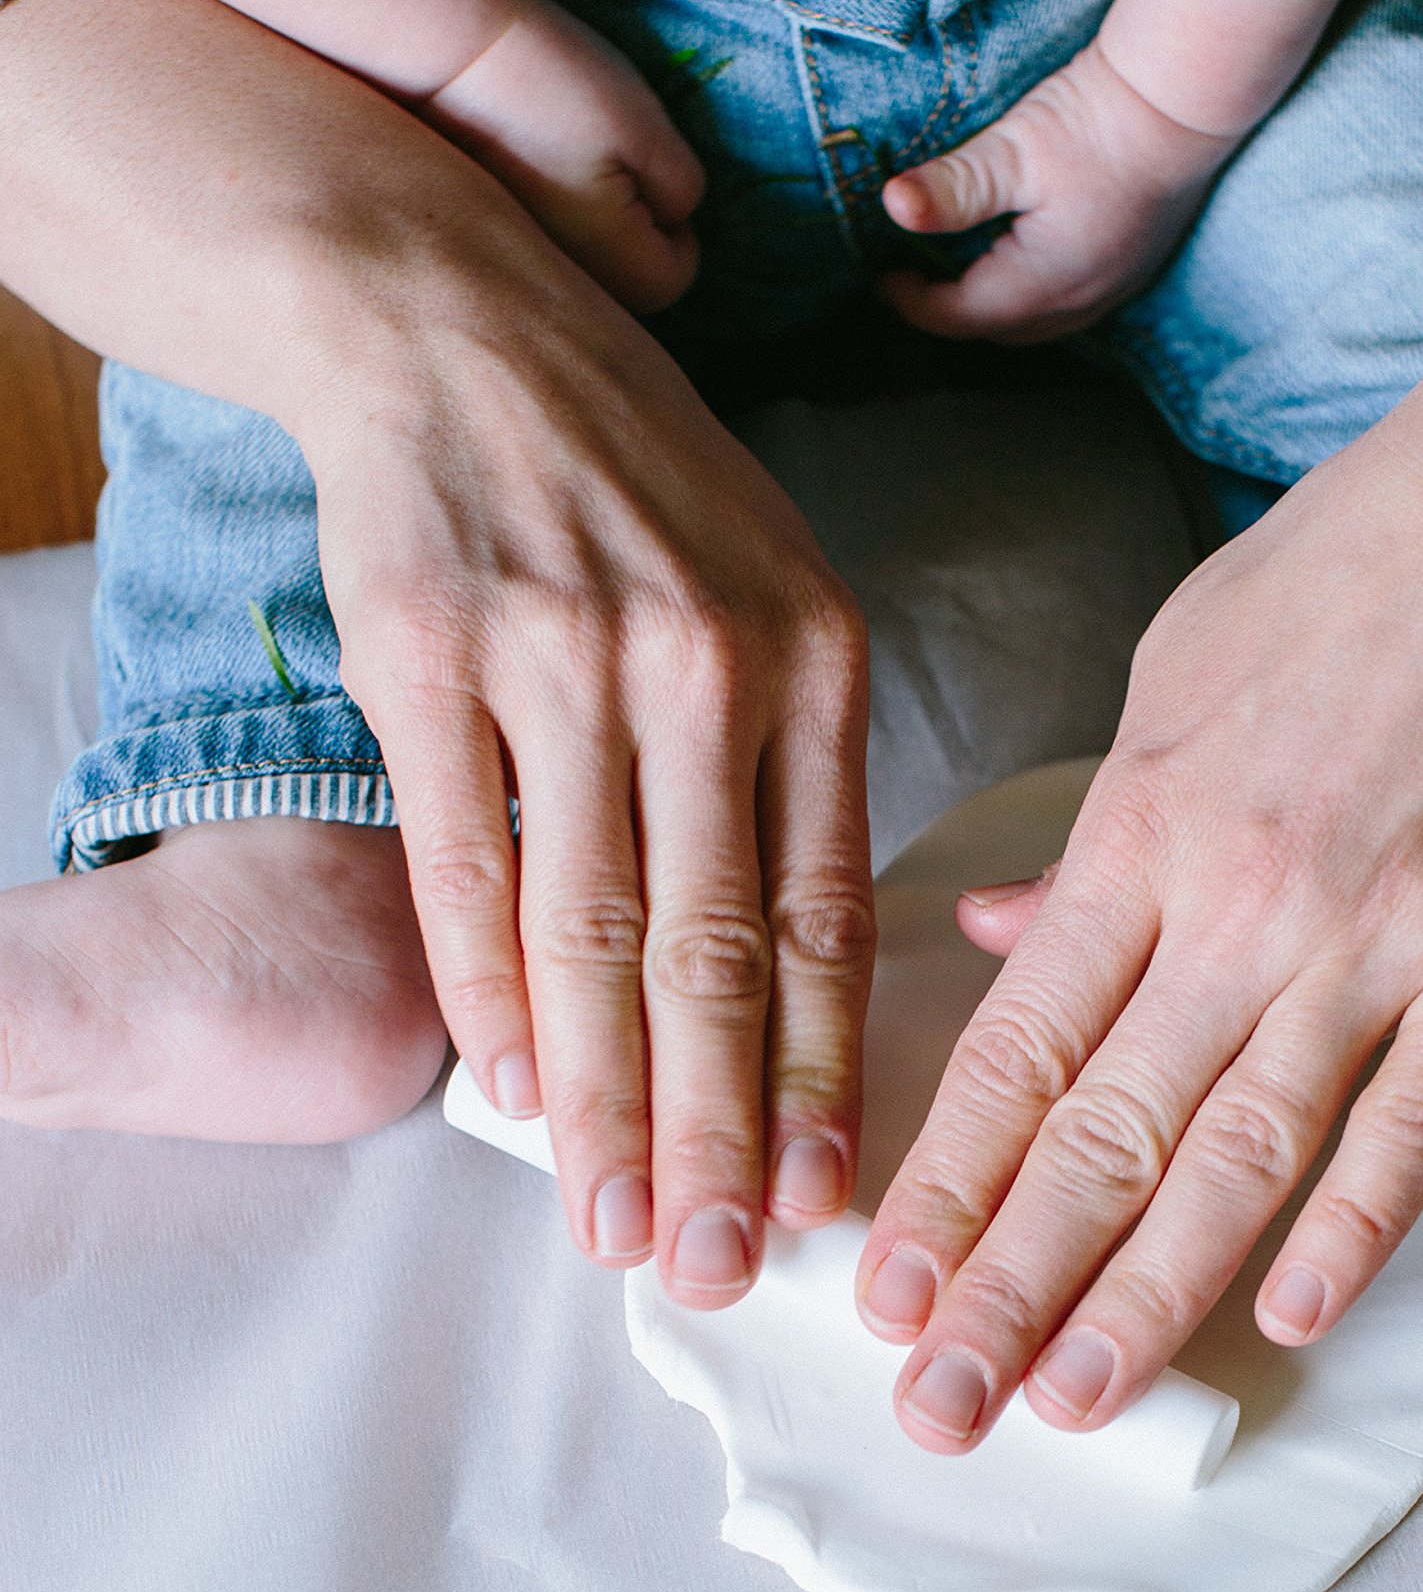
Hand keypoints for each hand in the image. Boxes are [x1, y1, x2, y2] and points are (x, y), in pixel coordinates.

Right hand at [0, 0, 866, 1299]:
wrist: (462, 325)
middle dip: (716, 1131)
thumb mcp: (775, 591)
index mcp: (812, 657)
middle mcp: (700, 665)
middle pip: (712, 950)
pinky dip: (485, 990)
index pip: (826, 908)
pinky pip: (460, 865)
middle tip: (716, 1266)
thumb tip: (798, 979)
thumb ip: (797, 770)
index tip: (821, 1196)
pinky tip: (512, 1088)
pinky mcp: (428, 659)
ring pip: (587, 930)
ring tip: (611, 1223)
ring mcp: (559, 660)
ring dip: (602, 1099)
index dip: (821, 1069)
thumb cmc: (640, 484)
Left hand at [854, 239, 1422, 1451]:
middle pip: (1105, 1132)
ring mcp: (1380, 939)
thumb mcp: (1173, 674)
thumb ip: (1090, 834)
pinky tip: (1292, 1318)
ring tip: (1073, 1403)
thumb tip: (997, 936)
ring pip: (1242, 1154)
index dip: (946, 1188)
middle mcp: (1242, 903)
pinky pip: (1416, 1120)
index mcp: (1141, 830)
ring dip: (1150, 1294)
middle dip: (1010, 1285)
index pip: (1017, 1051)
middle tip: (939, 1408)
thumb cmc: (1347, 574)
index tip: (883, 1293)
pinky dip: (1354, 1225)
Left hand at [876, 39, 1237, 341]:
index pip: (961, 317)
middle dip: (951, 312)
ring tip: (957, 271)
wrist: (1187, 97)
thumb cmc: (1100, 119)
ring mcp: (1114, 287)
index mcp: (1046, 282)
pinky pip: (1069, 305)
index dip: (913, 303)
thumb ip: (953, 189)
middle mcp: (1083, 300)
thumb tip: (892, 206)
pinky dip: (1030, 296)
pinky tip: (1017, 261)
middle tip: (911, 279)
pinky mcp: (1133, 266)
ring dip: (992, 308)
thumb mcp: (1014, 150)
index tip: (880, 275)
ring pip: (1036, 324)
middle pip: (998, 331)